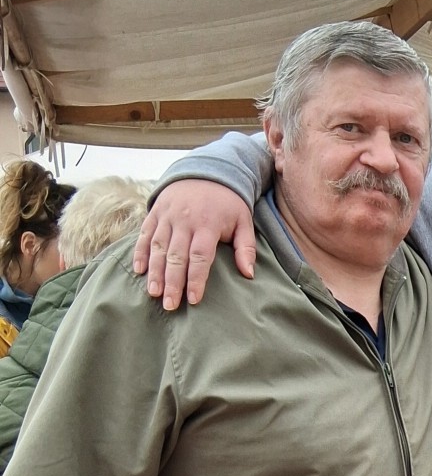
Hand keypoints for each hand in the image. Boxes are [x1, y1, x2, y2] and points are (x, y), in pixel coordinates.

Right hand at [132, 181, 256, 309]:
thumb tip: (249, 274)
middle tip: (169, 305)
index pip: (200, 257)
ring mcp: (167, 216)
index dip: (196, 279)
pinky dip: (140, 252)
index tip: (194, 299)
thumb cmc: (227, 202)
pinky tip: (139, 270)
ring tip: (153, 293)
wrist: (206, 170)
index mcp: (207, 225)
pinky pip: (145, 234)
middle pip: (176, 256)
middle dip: (172, 282)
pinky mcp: (155, 212)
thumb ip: (245, 247)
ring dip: (154, 271)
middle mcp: (184, 221)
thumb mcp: (243, 221)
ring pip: (158, 247)